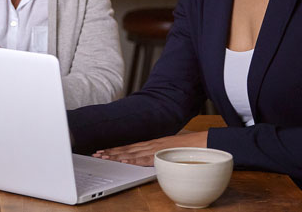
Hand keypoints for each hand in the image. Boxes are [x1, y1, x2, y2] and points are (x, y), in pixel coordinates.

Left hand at [93, 130, 207, 165]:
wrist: (205, 142)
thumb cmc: (190, 146)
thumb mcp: (172, 148)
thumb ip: (162, 151)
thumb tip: (158, 156)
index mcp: (153, 142)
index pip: (131, 146)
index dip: (117, 148)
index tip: (105, 150)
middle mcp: (152, 144)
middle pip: (128, 148)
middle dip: (111, 151)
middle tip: (97, 154)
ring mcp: (157, 148)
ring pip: (133, 153)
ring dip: (117, 155)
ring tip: (104, 157)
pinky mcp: (163, 154)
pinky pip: (146, 158)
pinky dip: (134, 159)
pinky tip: (124, 160)